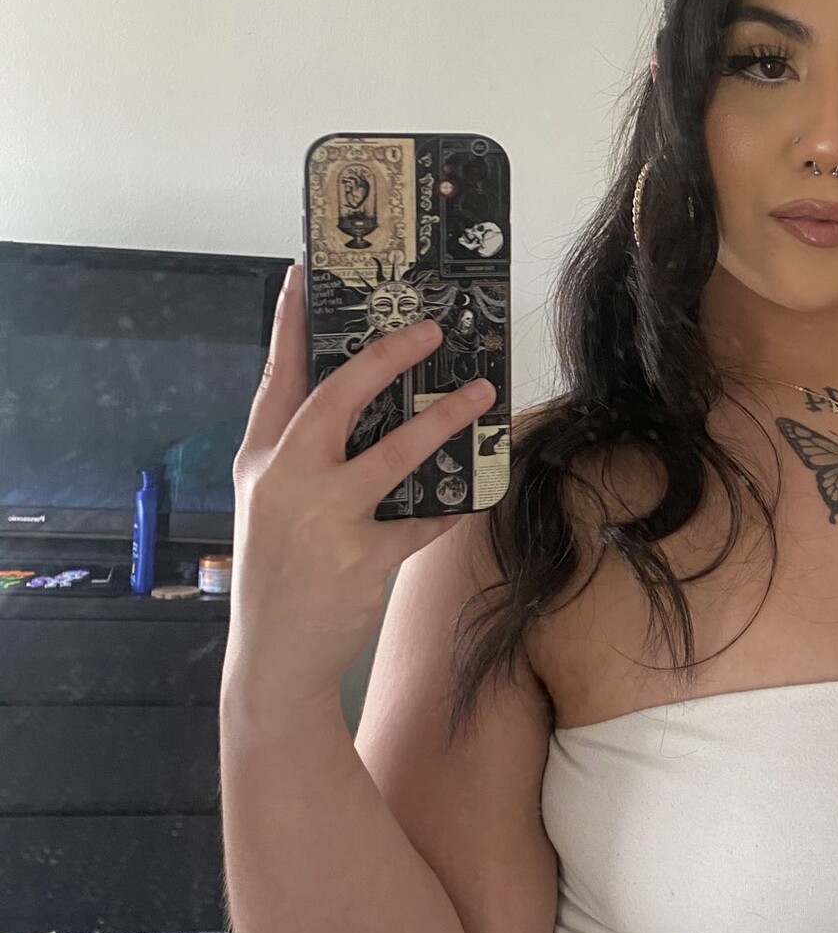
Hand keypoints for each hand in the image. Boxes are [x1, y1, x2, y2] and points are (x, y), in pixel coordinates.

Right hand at [225, 266, 496, 703]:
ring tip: (480, 394)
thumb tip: (365, 400)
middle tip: (428, 330)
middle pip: (337, 399)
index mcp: (263, 460)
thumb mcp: (272, 503)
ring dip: (443, 421)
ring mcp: (323, 520)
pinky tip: (479, 489)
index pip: (276, 378)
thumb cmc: (282, 569)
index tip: (302, 274)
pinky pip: (423, 520)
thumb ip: (305, 453)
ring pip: (393, 454)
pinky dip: (453, 504)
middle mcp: (287, 480)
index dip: (289, 324)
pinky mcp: (361, 560)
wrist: (275, 658)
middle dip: (385, 358)